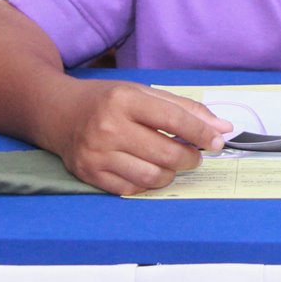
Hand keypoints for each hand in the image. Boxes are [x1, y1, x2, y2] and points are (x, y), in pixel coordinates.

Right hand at [44, 81, 231, 195]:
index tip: (218, 142)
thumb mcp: (144, 92)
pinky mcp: (89, 175)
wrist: (59, 113)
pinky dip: (147, 184)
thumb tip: (221, 128)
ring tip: (173, 164)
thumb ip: (184, 109)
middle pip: (165, 153)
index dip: (201, 133)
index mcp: (125, 100)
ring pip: (150, 176)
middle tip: (195, 156)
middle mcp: (109, 128)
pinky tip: (149, 171)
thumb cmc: (108, 100)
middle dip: (189, 158)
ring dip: (171, 174)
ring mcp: (97, 154)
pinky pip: (130, 189)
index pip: (173, 120)